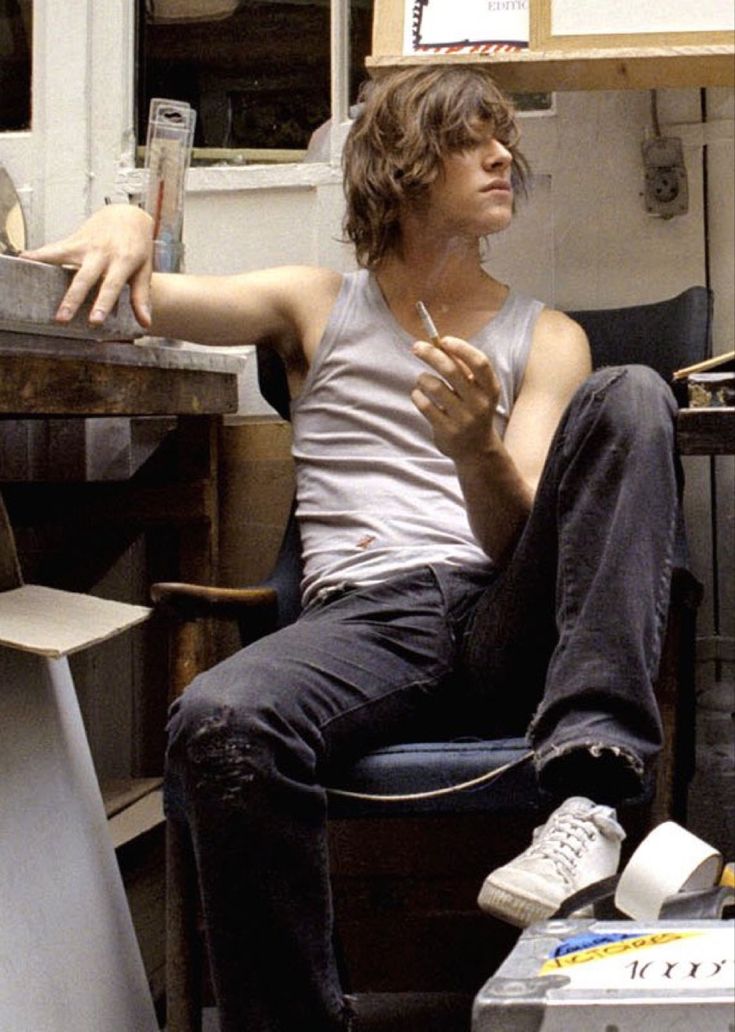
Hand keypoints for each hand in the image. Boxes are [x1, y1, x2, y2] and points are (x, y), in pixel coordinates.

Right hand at [21, 204, 154, 329]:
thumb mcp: (144, 270)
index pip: (111, 286)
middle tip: (63, 318)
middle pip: (84, 278)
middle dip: (73, 298)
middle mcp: (102, 252)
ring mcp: (85, 245)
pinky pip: (54, 248)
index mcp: (123, 261)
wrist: (128, 215)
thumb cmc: (137, 246)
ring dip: (50, 275)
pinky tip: (23, 260)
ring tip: (34, 287)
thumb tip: (145, 323)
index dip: (102, 304)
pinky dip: (38, 254)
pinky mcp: (73, 240)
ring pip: (64, 260)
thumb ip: (141, 296)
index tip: (94, 321)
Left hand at [411, 335, 501, 460]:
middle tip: (416, 347)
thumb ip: (463, 369)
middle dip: (430, 354)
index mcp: (490, 389)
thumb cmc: (473, 410)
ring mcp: (463, 418)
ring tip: (422, 380)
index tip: (443, 340)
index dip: (461, 348)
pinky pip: (425, 404)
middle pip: (451, 370)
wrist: (477, 450)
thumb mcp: (477, 391)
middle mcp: (479, 403)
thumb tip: (439, 344)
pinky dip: (417, 395)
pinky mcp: (447, 430)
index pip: (479, 362)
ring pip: (434, 386)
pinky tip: (419, 395)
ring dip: (422, 378)